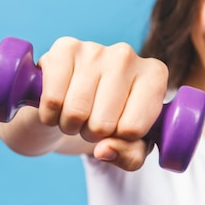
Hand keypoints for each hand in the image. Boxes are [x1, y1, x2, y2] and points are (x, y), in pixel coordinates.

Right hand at [37, 36, 168, 170]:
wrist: (73, 97)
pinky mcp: (64, 48)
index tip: (119, 128)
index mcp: (154, 76)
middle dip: (93, 134)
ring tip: (77, 114)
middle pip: (104, 123)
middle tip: (93, 122)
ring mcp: (95, 49)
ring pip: (76, 112)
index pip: (133, 129)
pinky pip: (53, 100)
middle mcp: (127, 56)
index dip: (119, 140)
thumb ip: (130, 156)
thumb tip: (104, 150)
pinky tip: (58, 105)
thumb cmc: (112, 119)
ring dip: (70, 126)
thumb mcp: (132, 145)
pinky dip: (50, 114)